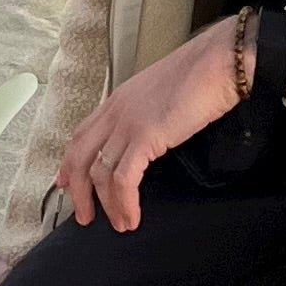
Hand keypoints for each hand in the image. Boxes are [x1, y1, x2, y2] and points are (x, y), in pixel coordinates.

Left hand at [58, 18, 250, 236]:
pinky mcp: (145, 136)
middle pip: (80, 156)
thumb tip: (148, 141)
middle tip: (84, 215)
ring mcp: (127, 123)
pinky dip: (124, 202)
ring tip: (118, 223)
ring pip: (99, 173)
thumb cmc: (202, 76)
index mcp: (118, 100)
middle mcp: (115, 111)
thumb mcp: (162, 96)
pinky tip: (131, 216)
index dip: (70, 163)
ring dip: (105, 204)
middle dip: (78, 191)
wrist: (219, 61)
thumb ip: (147, 116)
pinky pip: (123, 179)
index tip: (65, 183)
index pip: (81, 135)